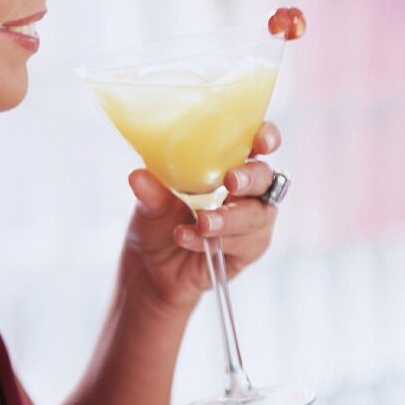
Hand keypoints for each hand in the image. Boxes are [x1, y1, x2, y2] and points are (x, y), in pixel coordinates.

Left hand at [119, 122, 282, 315]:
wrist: (152, 266)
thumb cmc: (159, 220)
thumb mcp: (150, 204)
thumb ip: (150, 191)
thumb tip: (138, 176)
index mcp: (228, 163)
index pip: (257, 143)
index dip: (267, 138)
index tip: (261, 143)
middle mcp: (246, 190)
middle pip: (265, 177)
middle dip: (250, 178)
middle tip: (230, 181)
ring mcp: (251, 220)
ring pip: (256, 214)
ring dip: (229, 217)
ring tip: (202, 222)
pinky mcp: (248, 249)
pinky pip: (242, 244)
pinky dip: (214, 240)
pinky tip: (188, 238)